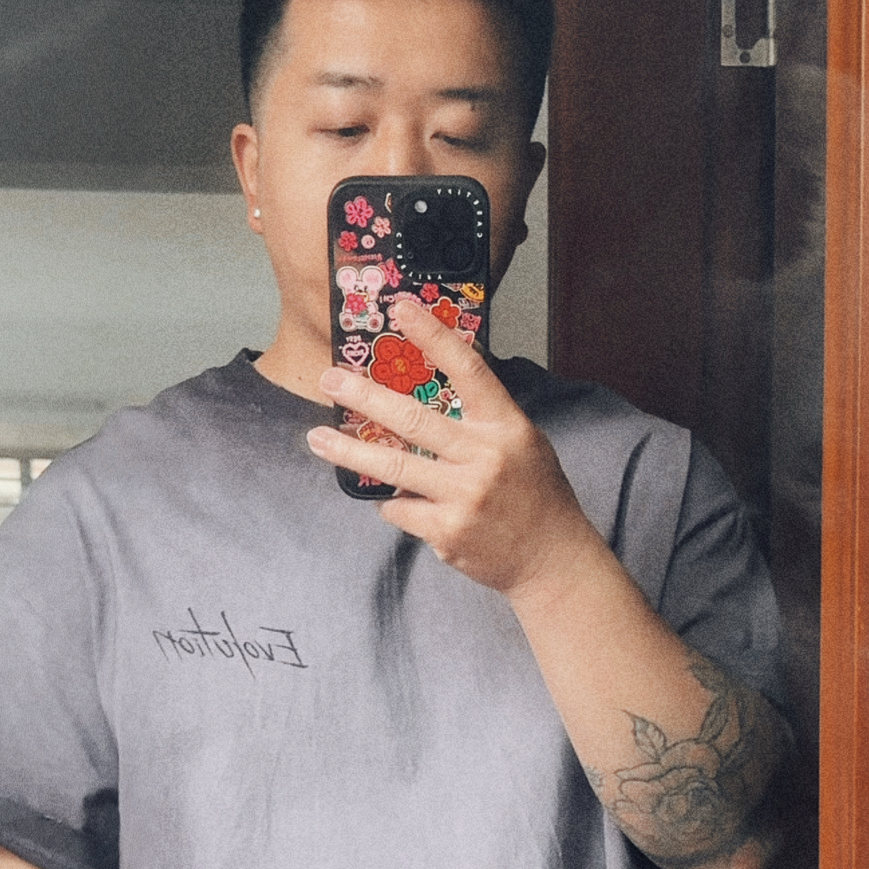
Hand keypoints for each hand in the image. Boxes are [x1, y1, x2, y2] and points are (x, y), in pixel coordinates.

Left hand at [305, 295, 602, 598]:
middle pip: (414, 420)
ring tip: (317, 438)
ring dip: (349, 451)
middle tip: (330, 381)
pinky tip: (394, 500)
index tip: (402, 310)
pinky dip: (392, 502)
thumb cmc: (535, 495)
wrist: (551, 559)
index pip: (468, 369)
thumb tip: (430, 389)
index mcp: (506, 427)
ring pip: (394, 468)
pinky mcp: (447, 532)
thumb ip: (481, 419)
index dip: (433, 336)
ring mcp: (464, 497)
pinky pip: (400, 509)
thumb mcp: (522, 442)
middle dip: (365, 397)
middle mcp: (485, 457)